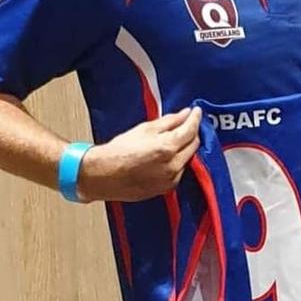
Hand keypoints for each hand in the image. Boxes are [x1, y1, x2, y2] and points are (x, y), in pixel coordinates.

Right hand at [77, 106, 201, 201]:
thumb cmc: (119, 151)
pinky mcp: (166, 189)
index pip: (191, 130)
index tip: (196, 112)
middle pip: (193, 145)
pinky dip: (177, 162)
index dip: (195, 118)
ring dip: (185, 149)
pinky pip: (179, 172)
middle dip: (191, 133)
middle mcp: (173, 166)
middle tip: (185, 124)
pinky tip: (166, 157)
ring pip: (187, 159)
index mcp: (167, 148)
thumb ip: (168, 121)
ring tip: (173, 140)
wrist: (104, 175)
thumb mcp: (144, 129)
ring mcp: (171, 179)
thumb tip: (184, 114)